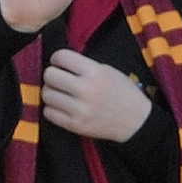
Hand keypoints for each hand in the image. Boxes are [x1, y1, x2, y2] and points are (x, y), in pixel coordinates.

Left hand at [39, 48, 155, 143]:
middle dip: (52, 75)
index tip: (59, 63)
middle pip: (50, 76)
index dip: (57, 59)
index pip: (61, 57)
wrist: (135, 120)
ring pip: (47, 95)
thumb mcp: (107, 71)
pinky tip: (62, 107)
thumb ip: (84, 66)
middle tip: (58, 79)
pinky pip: (49, 113)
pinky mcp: (75, 125)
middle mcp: (85, 90)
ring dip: (51, 92)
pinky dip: (52, 108)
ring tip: (61, 94)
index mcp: (95, 72)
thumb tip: (59, 64)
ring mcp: (79, 109)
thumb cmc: (122, 92)